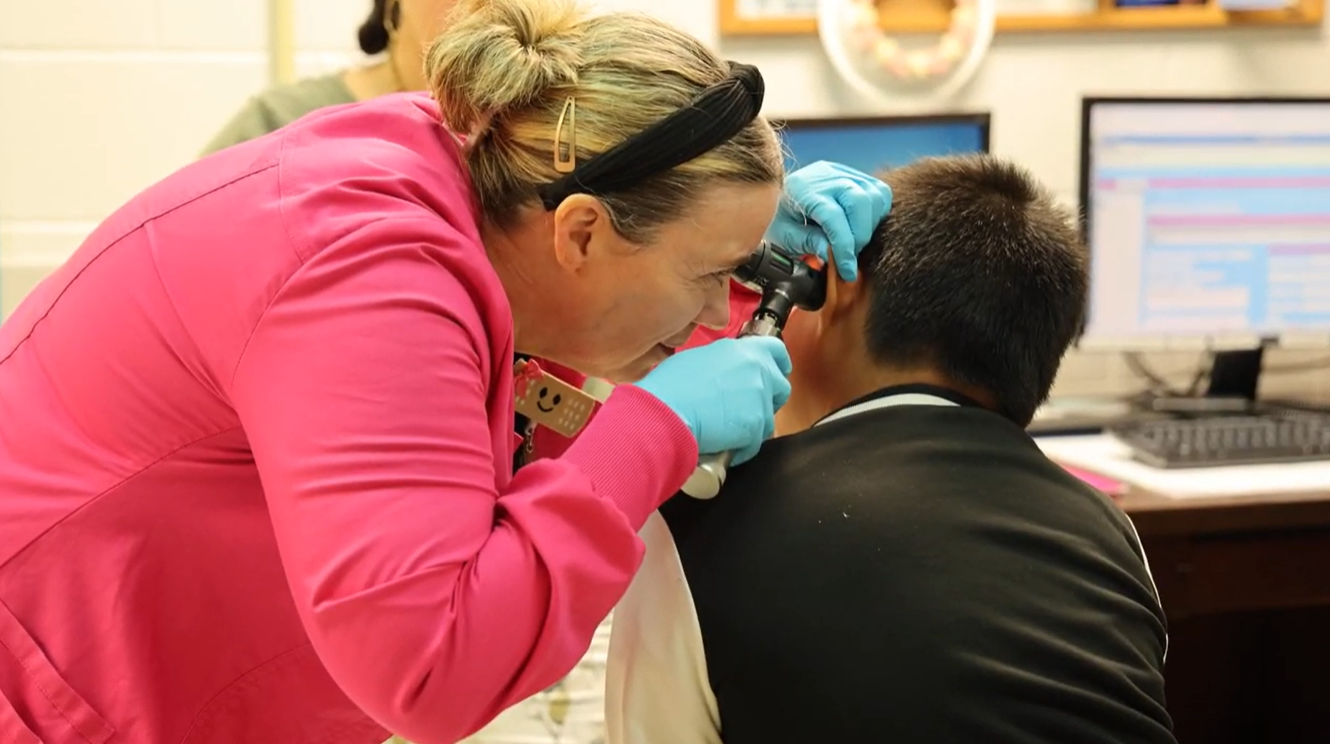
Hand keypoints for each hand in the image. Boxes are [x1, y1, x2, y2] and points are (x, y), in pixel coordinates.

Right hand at [635, 336, 791, 464]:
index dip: (778, 364)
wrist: (666, 413)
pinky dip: (741, 447)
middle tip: (745, 408)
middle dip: (768, 399)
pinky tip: (722, 444)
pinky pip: (755, 442)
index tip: (774, 372)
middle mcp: (758, 371)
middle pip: (781, 387)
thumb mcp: (700, 358)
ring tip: (727, 430)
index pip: (777, 350)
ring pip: (769, 418)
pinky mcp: (756, 426)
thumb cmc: (672, 385)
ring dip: (753, 425)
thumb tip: (727, 373)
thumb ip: (725, 362)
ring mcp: (760, 399)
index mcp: (744, 350)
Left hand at [764, 161, 893, 281]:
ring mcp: (842, 171)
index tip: (847, 270)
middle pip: (860, 201)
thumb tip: (836, 256)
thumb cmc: (778, 219)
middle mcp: (825, 175)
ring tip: (856, 242)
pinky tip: (863, 227)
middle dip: (861, 235)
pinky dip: (876, 212)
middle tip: (851, 255)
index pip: (834, 217)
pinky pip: (878, 191)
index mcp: (803, 189)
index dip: (844, 246)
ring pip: (875, 194)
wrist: (776, 199)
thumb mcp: (786, 237)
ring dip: (871, 224)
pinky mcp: (853, 174)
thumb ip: (811, 244)